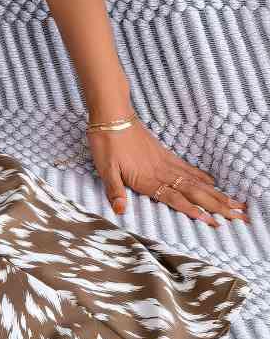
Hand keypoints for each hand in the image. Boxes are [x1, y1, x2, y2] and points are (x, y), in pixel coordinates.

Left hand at [89, 118, 248, 227]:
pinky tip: (211, 182)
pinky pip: (186, 168)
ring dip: (212, 193)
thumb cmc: (106, 143)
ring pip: (193, 181)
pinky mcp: (164, 153)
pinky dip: (201, 177)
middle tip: (233, 215)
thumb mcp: (105, 169)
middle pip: (191, 191)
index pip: (174, 199)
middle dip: (212, 204)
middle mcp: (160, 171)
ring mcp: (165, 162)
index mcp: (147, 178)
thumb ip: (115, 191)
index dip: (192, 211)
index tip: (211, 221)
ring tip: (230, 202)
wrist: (112, 116)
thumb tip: (120, 211)